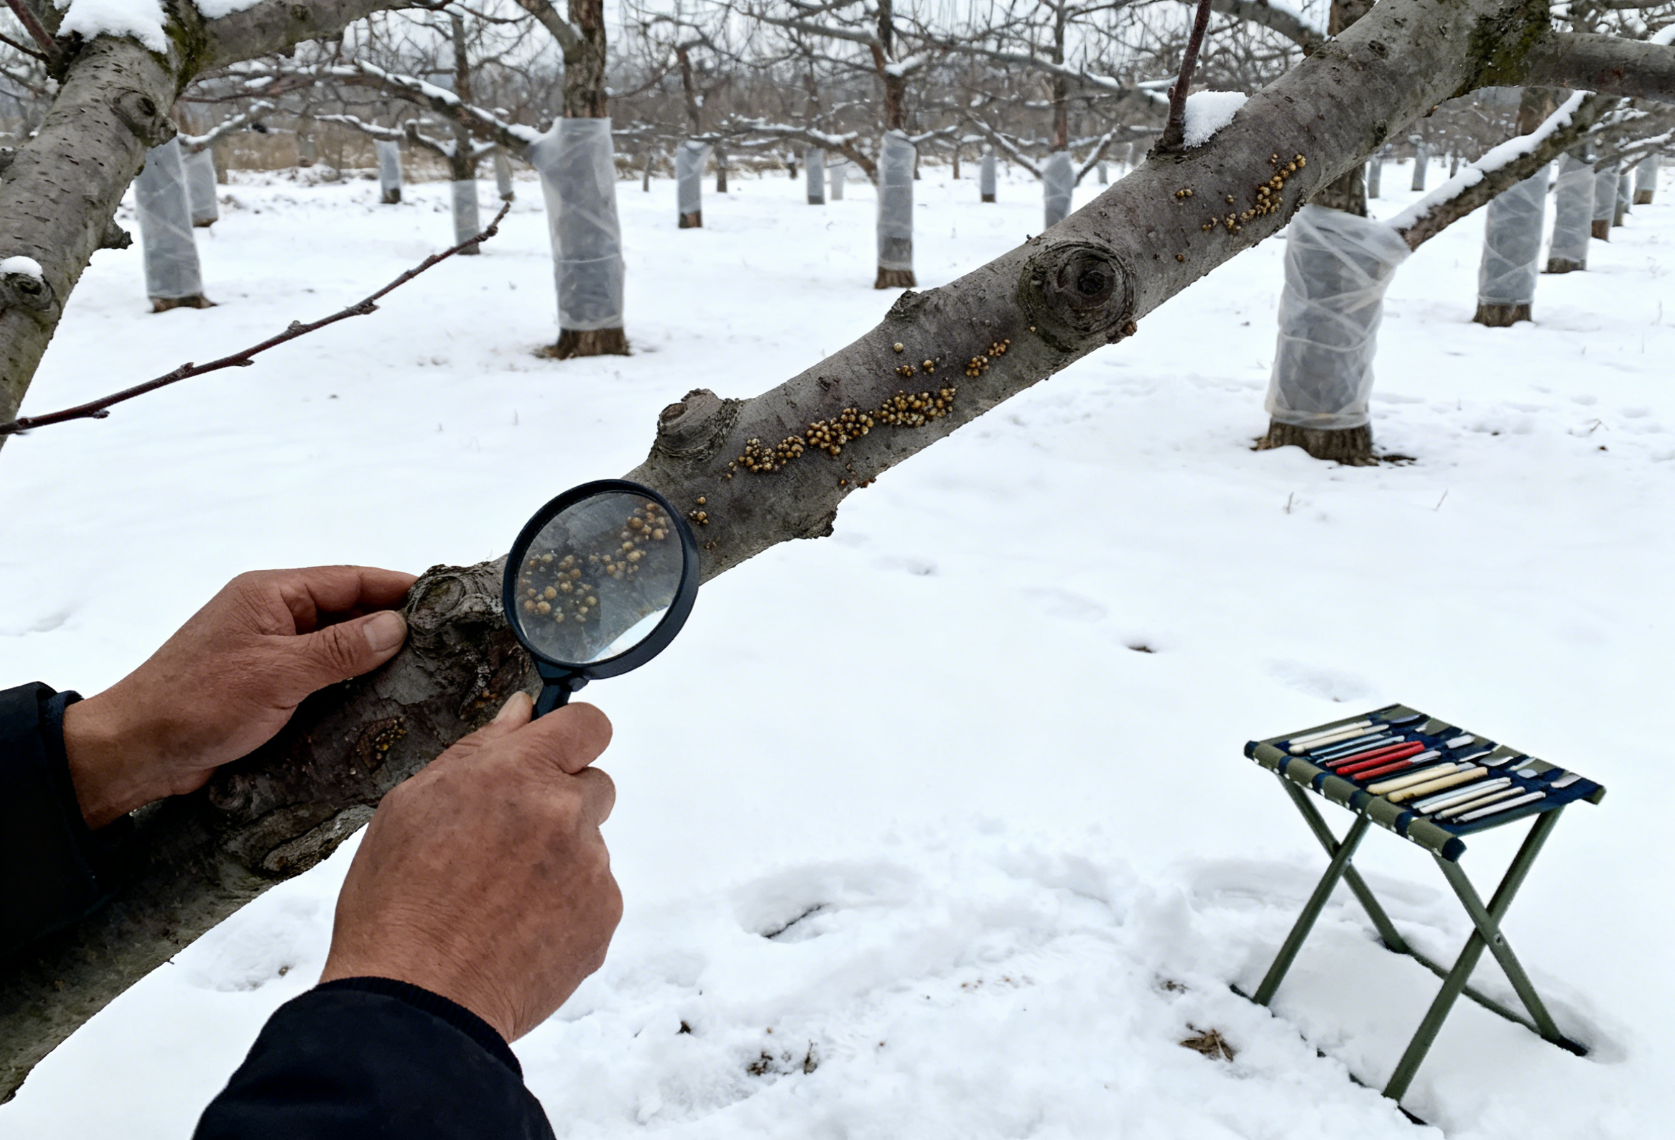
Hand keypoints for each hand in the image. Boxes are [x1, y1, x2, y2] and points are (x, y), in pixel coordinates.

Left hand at [62, 566, 416, 828]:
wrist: (137, 752)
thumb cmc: (197, 704)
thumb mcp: (277, 673)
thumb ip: (340, 649)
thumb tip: (396, 626)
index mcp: (271, 594)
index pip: (350, 580)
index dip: (399, 589)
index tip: (444, 604)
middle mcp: (272, 616)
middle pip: (348, 612)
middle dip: (393, 628)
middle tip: (444, 648)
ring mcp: (269, 653)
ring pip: (337, 649)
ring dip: (372, 663)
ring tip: (423, 678)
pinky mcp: (267, 688)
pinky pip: (320, 679)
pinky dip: (348, 689)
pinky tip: (378, 705)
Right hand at [319, 692, 619, 1041]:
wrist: (417, 1003)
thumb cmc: (397, 904)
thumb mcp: (411, 805)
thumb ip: (479, 750)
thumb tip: (522, 713)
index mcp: (519, 774)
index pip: (587, 723)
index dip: (570, 735)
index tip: (554, 752)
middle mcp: (565, 814)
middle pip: (594, 784)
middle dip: (560, 801)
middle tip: (507, 841)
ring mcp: (590, 869)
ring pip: (587, 844)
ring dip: (558, 858)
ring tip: (497, 899)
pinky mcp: (603, 918)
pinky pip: (593, 895)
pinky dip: (565, 907)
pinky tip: (516, 930)